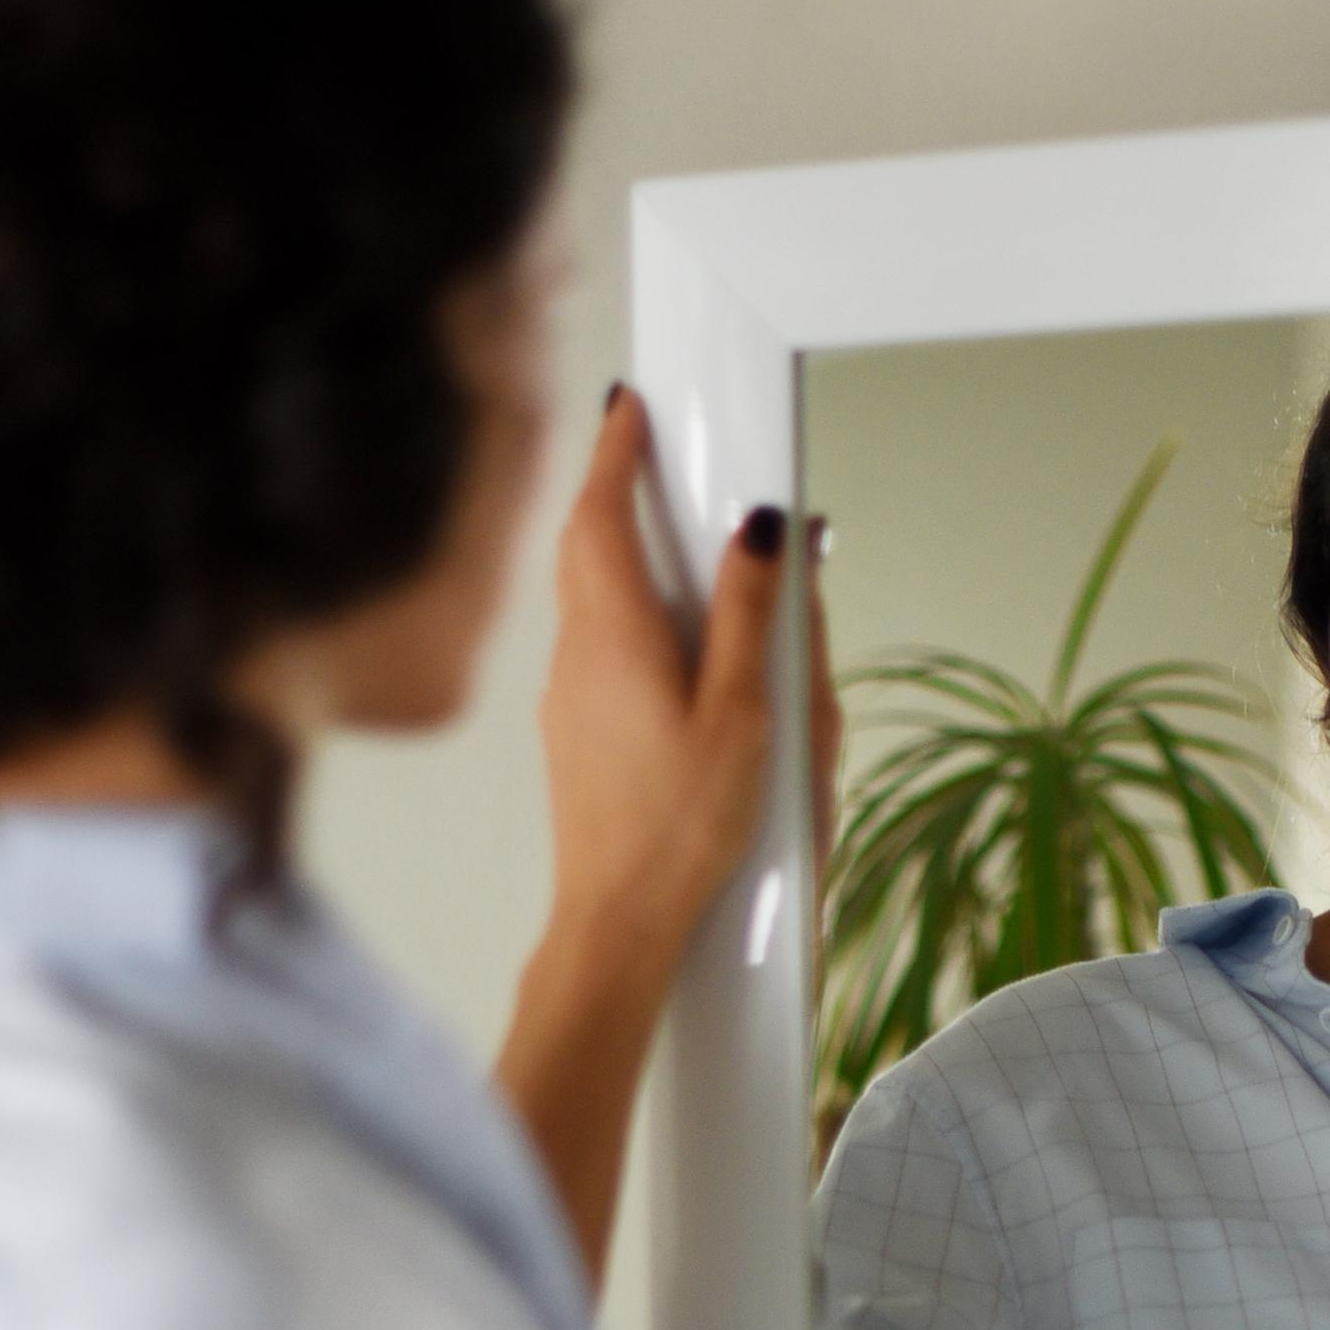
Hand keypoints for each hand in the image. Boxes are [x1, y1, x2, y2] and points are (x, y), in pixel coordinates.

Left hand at [534, 385, 828, 1004]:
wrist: (616, 922)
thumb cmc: (679, 830)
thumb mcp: (740, 714)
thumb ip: (751, 616)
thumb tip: (761, 531)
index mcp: (614, 634)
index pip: (598, 512)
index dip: (614, 451)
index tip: (632, 407)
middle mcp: (577, 656)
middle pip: (583, 547)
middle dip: (614, 491)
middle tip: (648, 455)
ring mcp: (568, 698)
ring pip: (587, 601)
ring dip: (623, 558)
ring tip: (678, 547)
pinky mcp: (575, 736)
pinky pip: (596, 650)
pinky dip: (627, 619)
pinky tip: (672, 649)